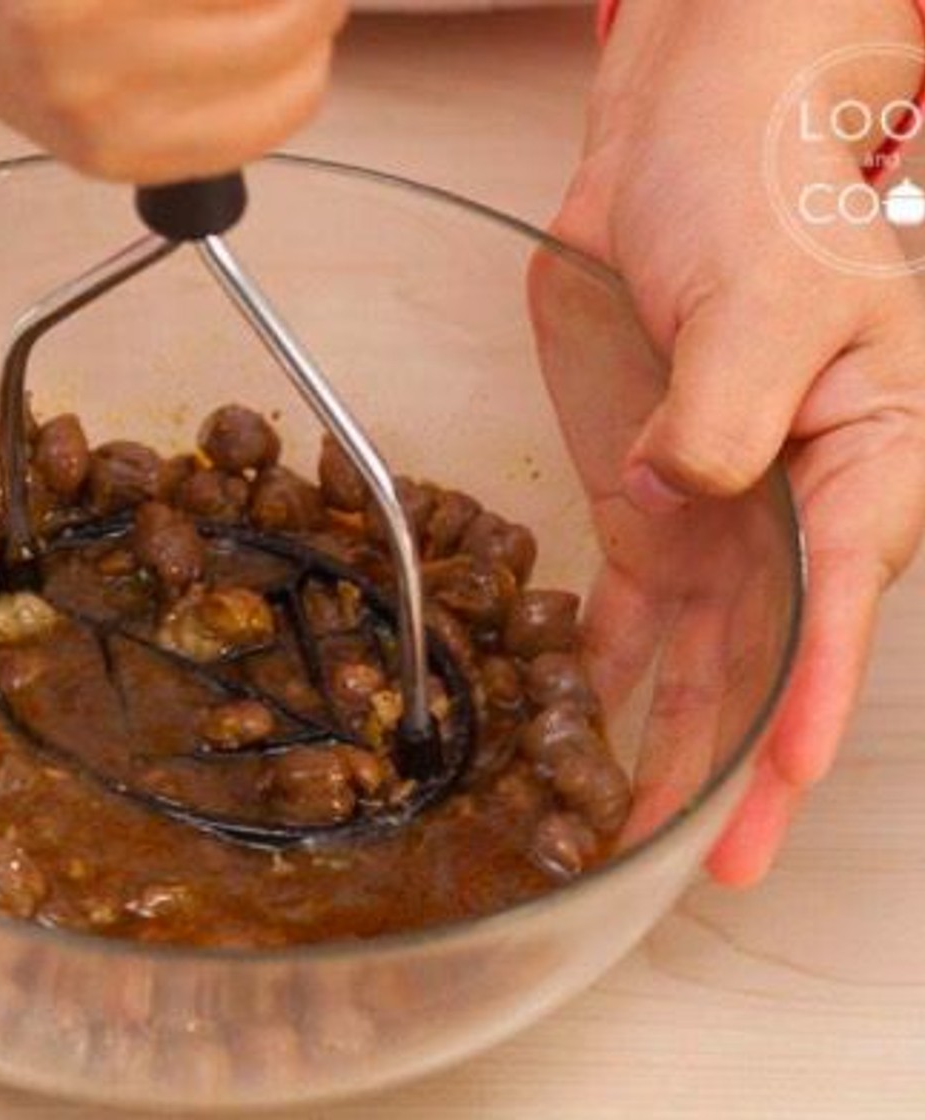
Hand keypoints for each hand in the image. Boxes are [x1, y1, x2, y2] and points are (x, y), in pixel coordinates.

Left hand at [550, 0, 924, 883]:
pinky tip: (586, 735)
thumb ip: (728, 408)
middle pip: (776, 651)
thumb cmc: (758, 191)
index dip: (819, 688)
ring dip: (671, 741)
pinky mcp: (645, 502)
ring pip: (701, 651)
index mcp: (866, 451)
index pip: (845, 588)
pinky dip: (608, 673)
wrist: (681, 149)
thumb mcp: (765, 293)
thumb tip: (683, 490)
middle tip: (711, 861)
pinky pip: (630, 608)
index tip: (786, 772)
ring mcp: (717, 509)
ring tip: (634, 833)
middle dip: (743, 759)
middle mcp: (796, 502)